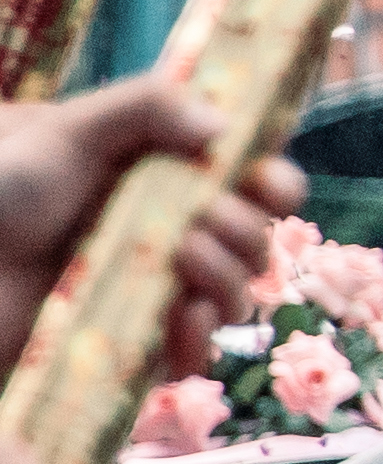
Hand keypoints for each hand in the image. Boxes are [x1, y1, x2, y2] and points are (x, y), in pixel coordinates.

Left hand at [0, 77, 306, 378]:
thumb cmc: (3, 188)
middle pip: (257, 243)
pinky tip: (180, 318)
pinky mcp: (139, 343)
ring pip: (238, 299)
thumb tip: (223, 127)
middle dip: (246, 232)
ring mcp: (159, 293)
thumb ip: (147, 107)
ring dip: (226, 279)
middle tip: (203, 221)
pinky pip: (199, 356)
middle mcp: (175, 236)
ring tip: (179, 260)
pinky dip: (201, 340)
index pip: (254, 184)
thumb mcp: (68, 130)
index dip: (276, 184)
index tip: (267, 183)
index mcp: (169, 182)